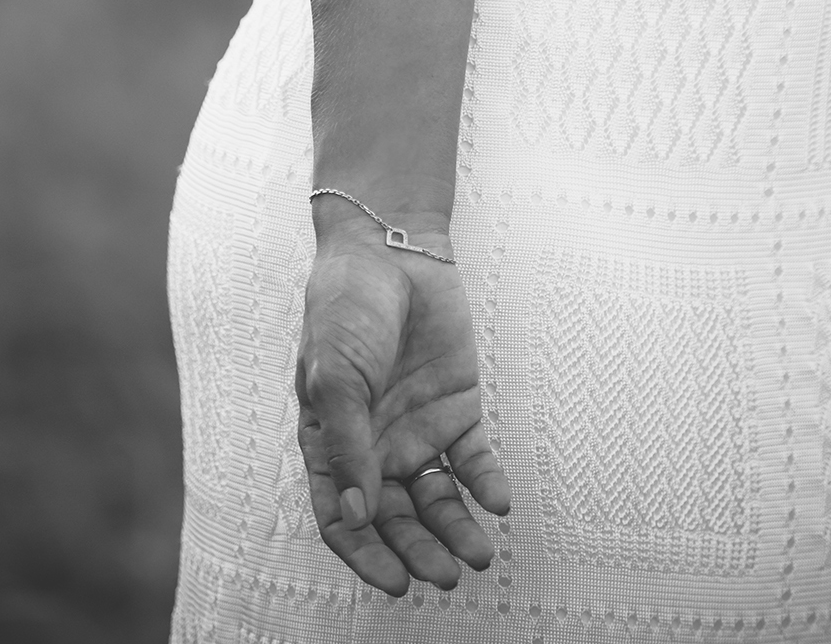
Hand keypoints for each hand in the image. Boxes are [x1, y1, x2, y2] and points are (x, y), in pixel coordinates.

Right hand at [296, 225, 510, 595]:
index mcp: (330, 443)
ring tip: (478, 558)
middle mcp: (374, 446)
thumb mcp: (333, 374)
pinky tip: (499, 503)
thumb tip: (358, 515)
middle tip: (447, 577)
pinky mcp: (456, 407)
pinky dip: (486, 484)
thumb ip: (346, 444)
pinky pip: (473, 459)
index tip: (396, 581)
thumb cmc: (345, 307)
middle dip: (419, 552)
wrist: (389, 249)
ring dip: (456, 530)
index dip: (367, 554)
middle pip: (396, 518)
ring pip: (437, 499)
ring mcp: (417, 428)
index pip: (344, 517)